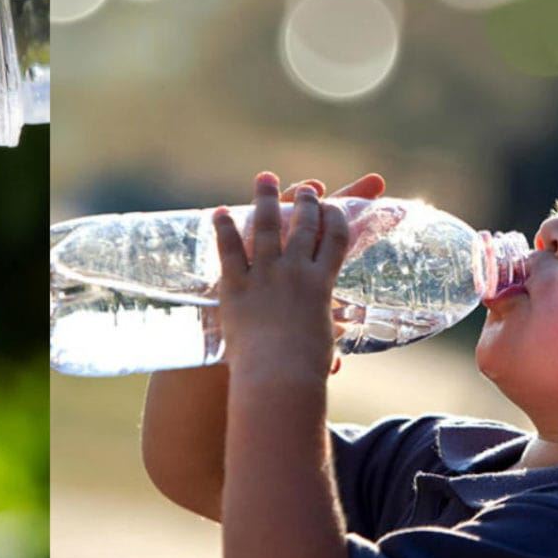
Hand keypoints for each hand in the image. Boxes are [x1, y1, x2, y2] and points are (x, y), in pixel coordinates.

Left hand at [213, 171, 354, 382]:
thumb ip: (323, 341)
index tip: (335, 205)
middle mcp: (295, 271)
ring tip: (265, 179)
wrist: (277, 377)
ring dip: (266, 200)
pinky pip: (229, 250)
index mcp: (321, 283)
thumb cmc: (304, 370)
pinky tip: (221, 212)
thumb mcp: (321, 346)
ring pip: (266, 227)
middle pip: (303, 225)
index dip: (336, 217)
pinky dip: (225, 228)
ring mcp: (264, 275)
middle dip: (306, 202)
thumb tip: (335, 361)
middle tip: (307, 188)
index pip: (335, 239)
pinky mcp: (235, 286)